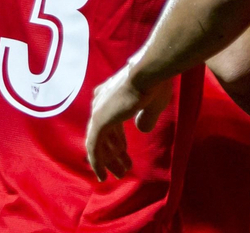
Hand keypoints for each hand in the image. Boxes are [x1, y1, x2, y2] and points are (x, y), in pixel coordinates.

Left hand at [86, 63, 172, 180]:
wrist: (149, 73)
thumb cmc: (155, 85)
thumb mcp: (152, 106)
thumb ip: (145, 118)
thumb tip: (142, 128)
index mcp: (111, 94)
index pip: (111, 122)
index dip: (117, 139)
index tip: (124, 152)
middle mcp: (101, 102)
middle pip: (104, 133)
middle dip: (114, 152)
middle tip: (123, 168)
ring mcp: (98, 111)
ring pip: (98, 142)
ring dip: (108, 161)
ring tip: (119, 175)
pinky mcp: (99, 121)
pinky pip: (94, 147)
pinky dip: (98, 162)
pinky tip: (103, 176)